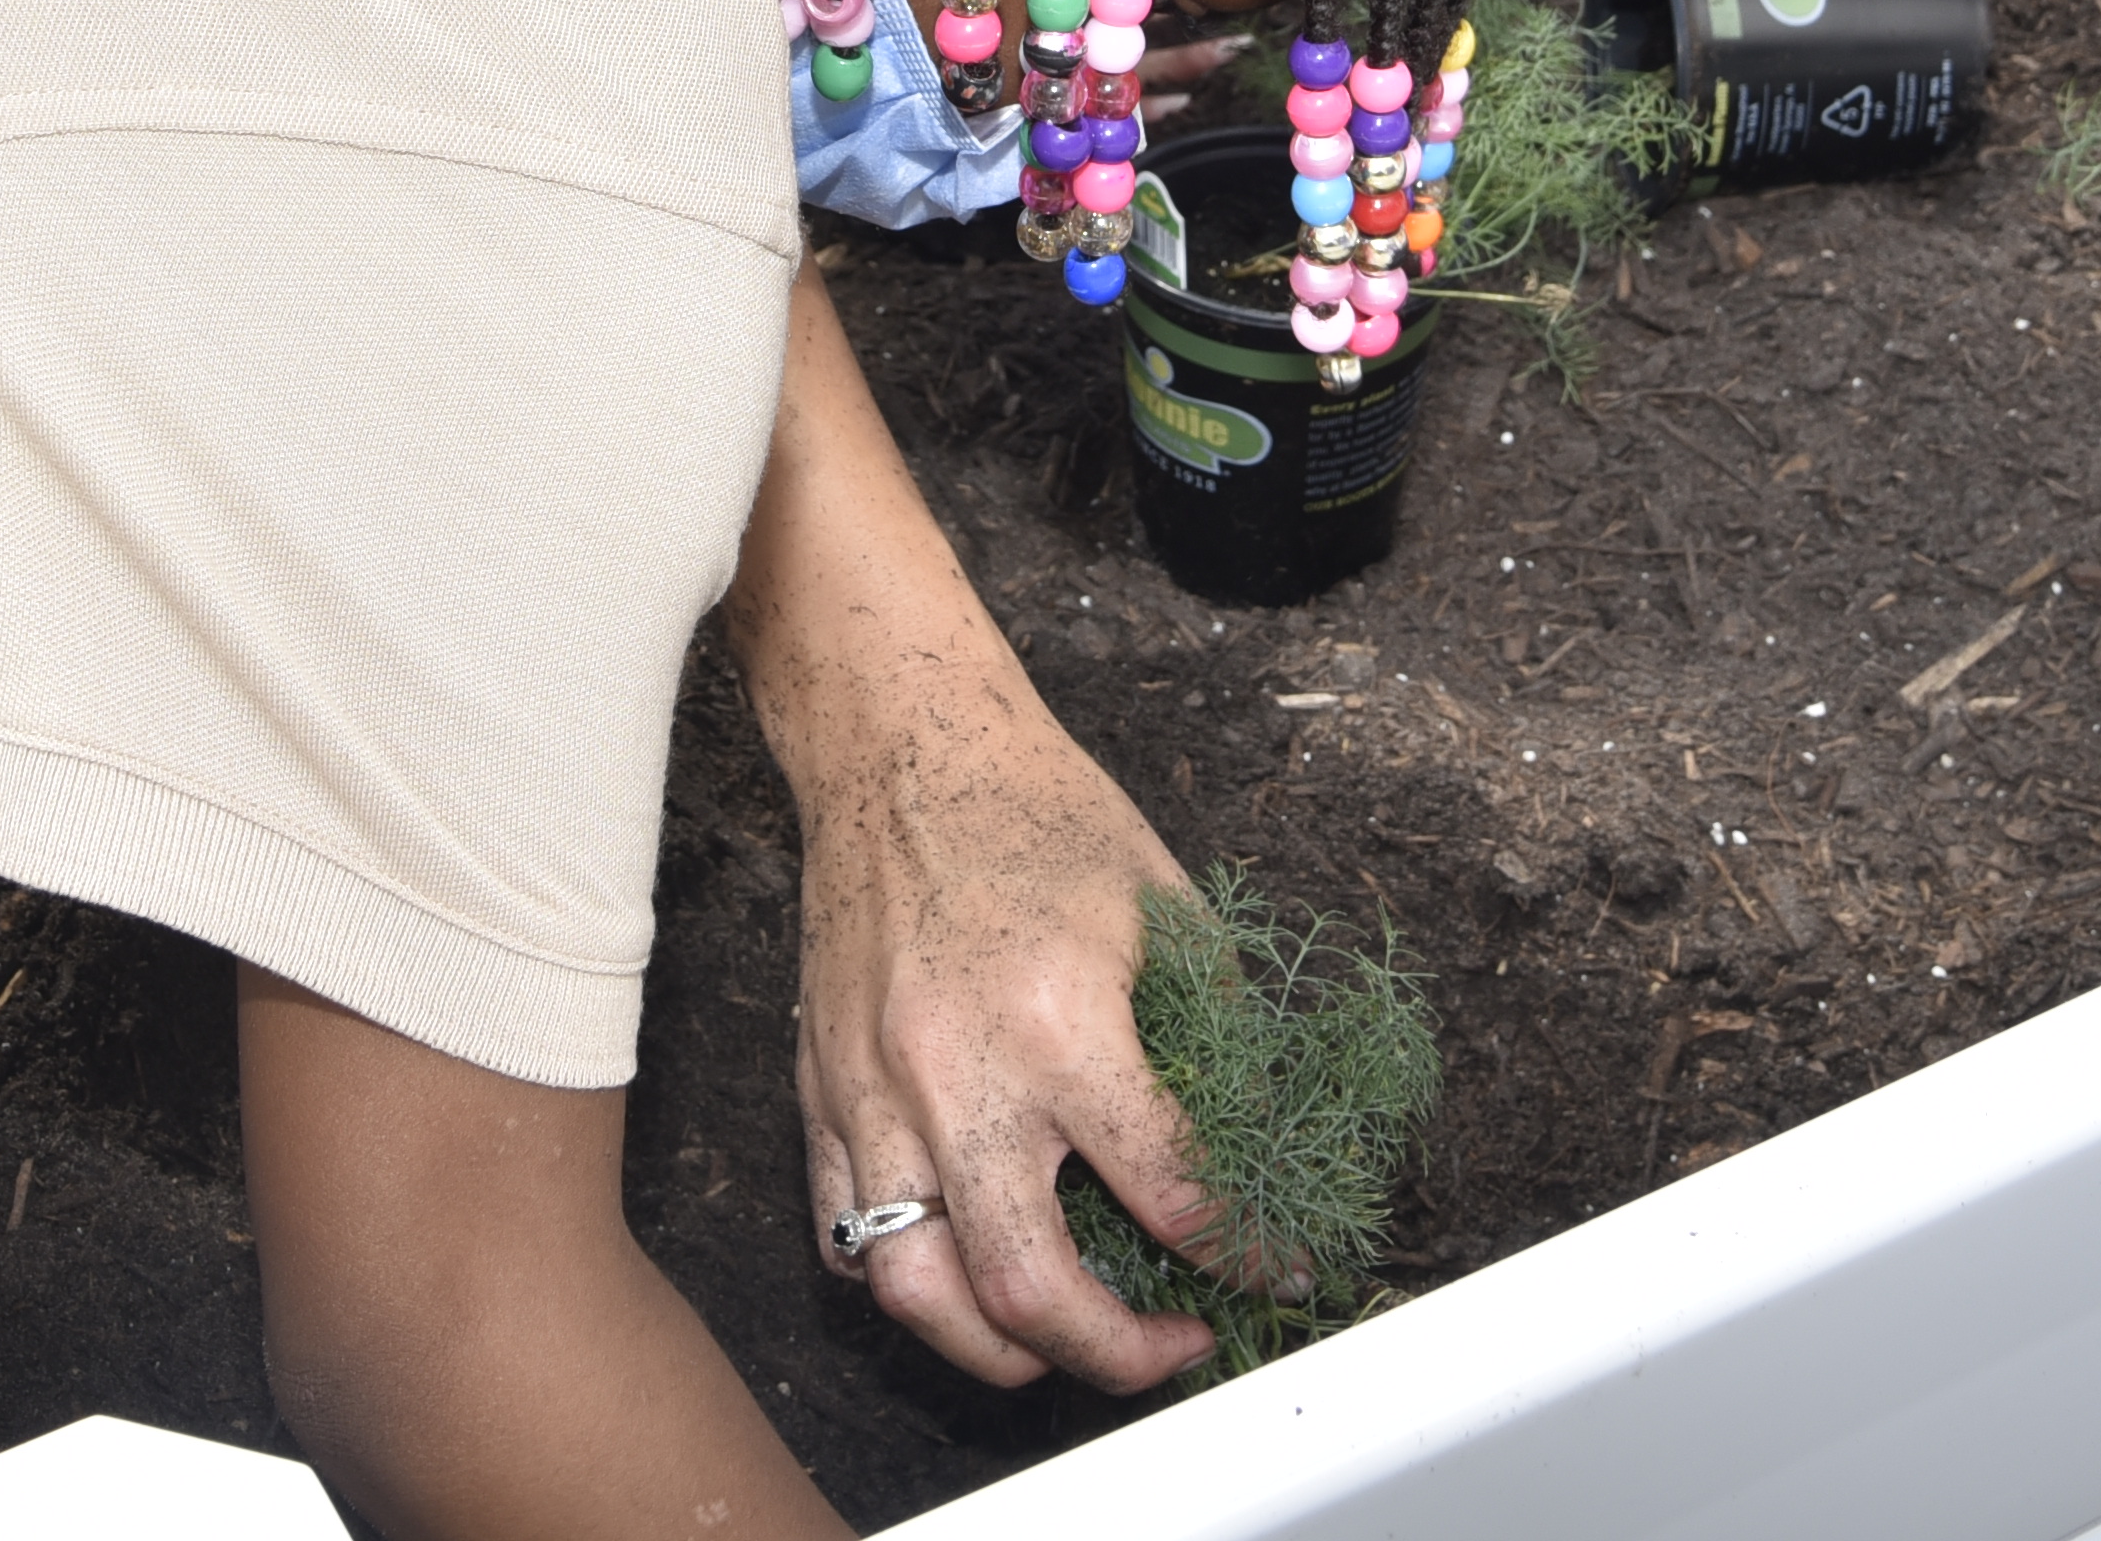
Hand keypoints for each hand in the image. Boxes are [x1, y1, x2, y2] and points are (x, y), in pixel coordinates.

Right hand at [790, 676, 1220, 1393]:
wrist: (902, 746)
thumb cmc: (1033, 811)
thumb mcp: (1164, 906)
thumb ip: (1212, 1033)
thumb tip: (1253, 1146)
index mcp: (1063, 1020)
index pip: (1172, 1190)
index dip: (1247, 1254)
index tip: (1279, 1270)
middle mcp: (958, 1073)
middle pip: (1030, 1288)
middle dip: (1120, 1354)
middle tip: (1174, 1345)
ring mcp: (873, 1092)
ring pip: (919, 1294)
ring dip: (1003, 1351)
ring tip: (1066, 1342)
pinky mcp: (821, 1093)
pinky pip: (848, 1239)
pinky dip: (914, 1286)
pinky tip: (972, 1274)